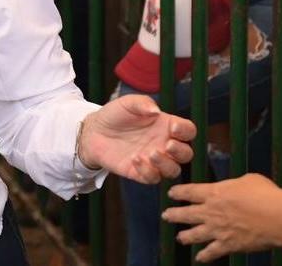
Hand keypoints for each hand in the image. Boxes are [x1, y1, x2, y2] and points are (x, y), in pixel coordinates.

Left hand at [78, 95, 194, 182]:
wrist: (94, 131)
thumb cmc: (115, 114)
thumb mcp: (127, 103)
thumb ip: (142, 103)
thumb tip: (156, 111)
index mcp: (165, 126)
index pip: (187, 131)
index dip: (185, 131)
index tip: (173, 128)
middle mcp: (163, 144)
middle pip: (186, 154)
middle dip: (181, 152)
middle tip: (167, 145)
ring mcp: (153, 160)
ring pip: (174, 170)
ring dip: (166, 164)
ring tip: (151, 153)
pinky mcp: (140, 172)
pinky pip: (152, 178)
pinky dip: (147, 171)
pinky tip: (135, 159)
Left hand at [164, 174, 281, 260]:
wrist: (278, 217)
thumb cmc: (266, 194)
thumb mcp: (248, 180)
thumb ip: (235, 185)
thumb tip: (236, 188)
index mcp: (214, 192)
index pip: (190, 191)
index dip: (179, 193)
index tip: (171, 194)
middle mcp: (211, 211)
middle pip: (187, 213)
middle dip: (174, 214)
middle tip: (166, 215)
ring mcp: (218, 230)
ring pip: (194, 234)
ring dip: (185, 236)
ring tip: (179, 237)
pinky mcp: (229, 245)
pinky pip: (212, 252)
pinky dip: (205, 255)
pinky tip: (199, 258)